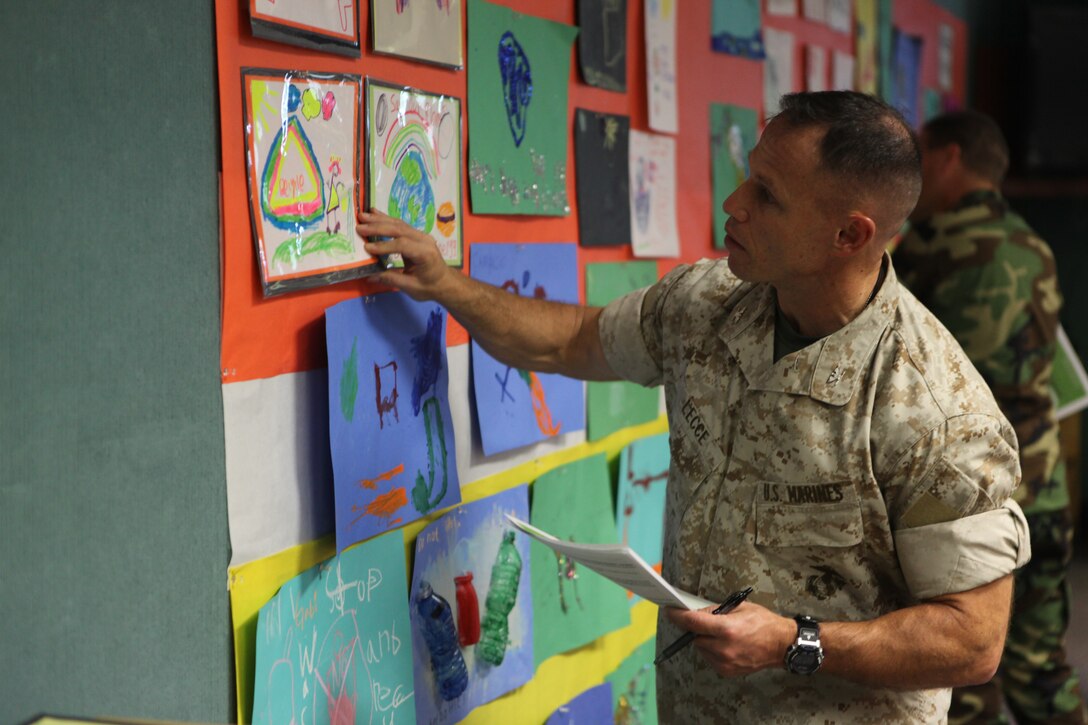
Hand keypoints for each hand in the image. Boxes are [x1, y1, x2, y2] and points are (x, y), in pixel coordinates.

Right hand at [357, 209, 455, 301]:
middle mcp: (424, 240)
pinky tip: (374, 213)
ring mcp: (421, 235)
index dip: (384, 245)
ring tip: (362, 216)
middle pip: (399, 229)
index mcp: (425, 253)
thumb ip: (392, 279)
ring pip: (398, 224)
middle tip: (359, 226)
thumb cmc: (429, 287)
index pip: (403, 245)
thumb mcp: (411, 287)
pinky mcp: (416, 234)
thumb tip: (370, 277)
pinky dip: (386, 219)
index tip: (367, 247)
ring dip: (379, 219)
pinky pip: (400, 224)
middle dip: (378, 227)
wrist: (444, 282)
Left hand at [666, 601, 793, 676]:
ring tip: (722, 635)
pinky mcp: (728, 671)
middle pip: (695, 637)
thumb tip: (698, 612)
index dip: (678, 616)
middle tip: (708, 623)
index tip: (669, 611)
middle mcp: (723, 648)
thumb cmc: (763, 623)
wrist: (782, 645)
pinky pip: (710, 658)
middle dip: (697, 629)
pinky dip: (713, 651)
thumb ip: (716, 610)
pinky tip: (726, 645)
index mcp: (727, 629)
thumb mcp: (740, 607)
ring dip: (705, 640)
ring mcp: (725, 662)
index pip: (693, 622)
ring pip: (702, 649)